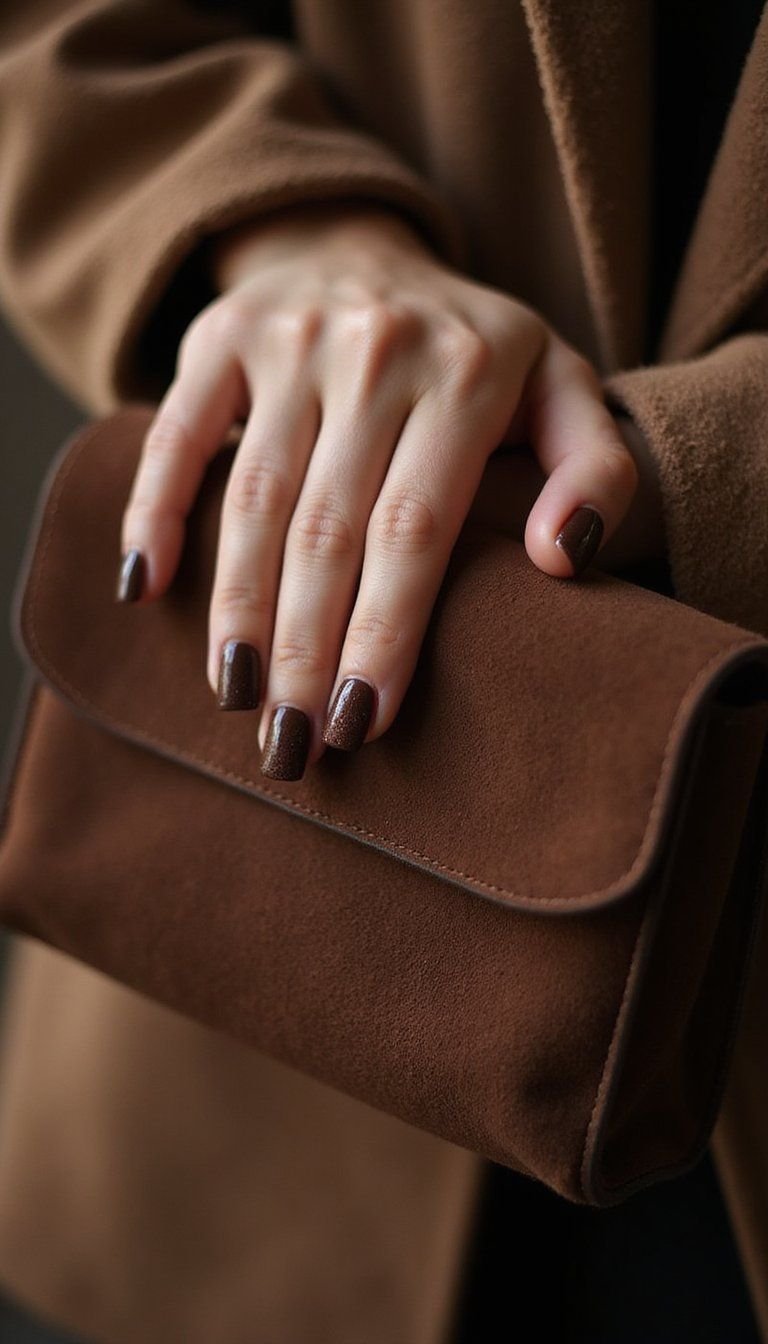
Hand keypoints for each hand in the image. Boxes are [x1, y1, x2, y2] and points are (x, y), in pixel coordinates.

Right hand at [117, 201, 665, 779]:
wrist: (370, 248)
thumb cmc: (474, 353)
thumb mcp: (562, 389)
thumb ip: (594, 467)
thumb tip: (563, 557)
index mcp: (467, 373)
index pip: (416, 530)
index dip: (384, 633)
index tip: (361, 723)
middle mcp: (376, 348)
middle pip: (329, 529)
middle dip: (305, 649)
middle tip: (290, 746)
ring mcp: (290, 337)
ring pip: (254, 499)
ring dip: (237, 609)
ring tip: (236, 697)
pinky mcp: (221, 337)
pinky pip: (178, 436)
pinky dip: (155, 512)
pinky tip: (146, 591)